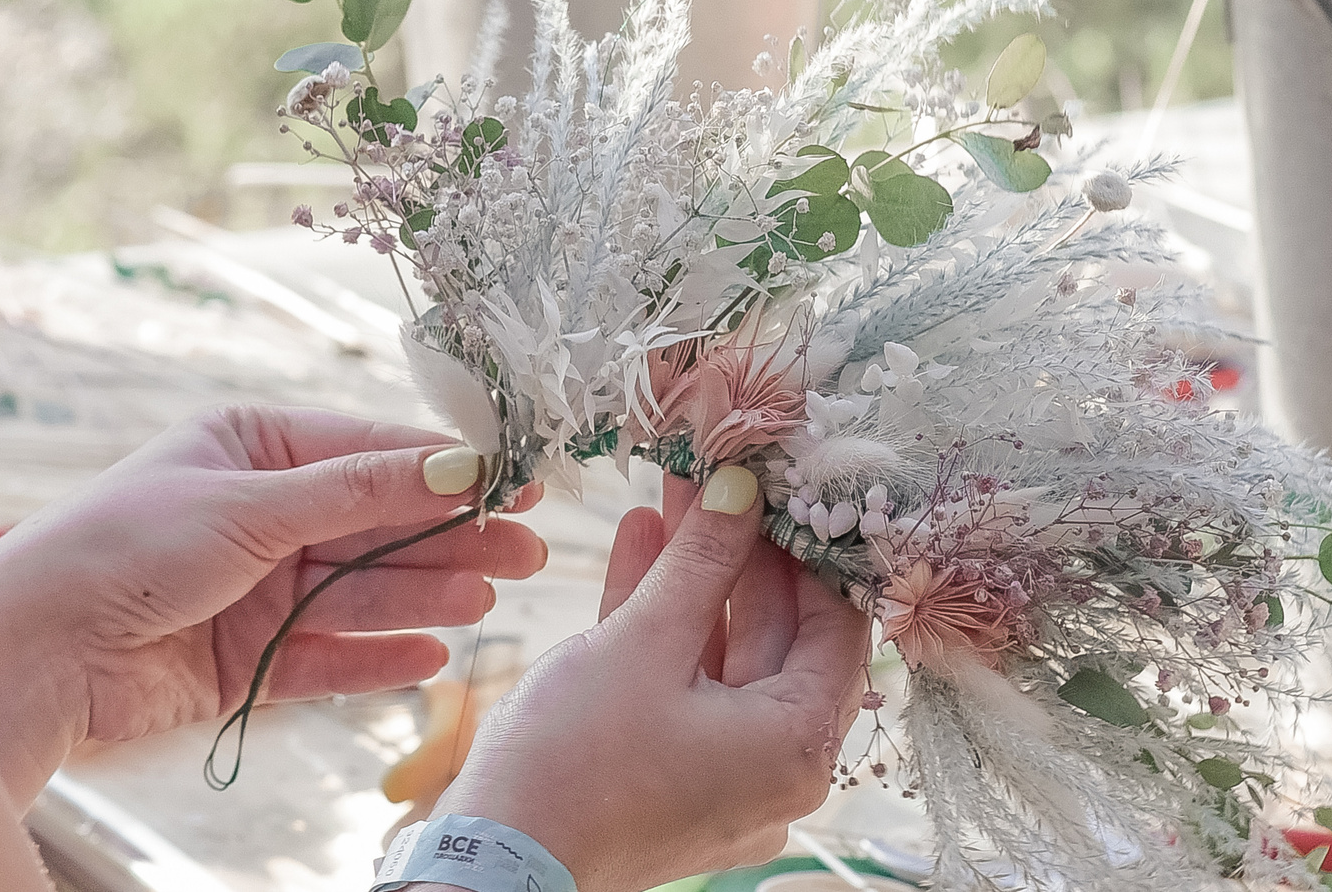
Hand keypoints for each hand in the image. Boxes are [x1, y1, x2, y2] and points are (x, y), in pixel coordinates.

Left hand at [0, 404, 544, 805]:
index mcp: (251, 446)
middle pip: (376, 525)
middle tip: (529, 551)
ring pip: (361, 591)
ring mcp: (254, 589)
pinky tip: (434, 657)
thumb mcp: (250, 502)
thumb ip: (358, 491)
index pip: (369, 452)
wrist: (36, 650)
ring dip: (426, 595)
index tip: (519, 479)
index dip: (446, 468)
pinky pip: (328, 657)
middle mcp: (258, 513)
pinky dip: (379, 658)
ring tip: (490, 602)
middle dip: (451, 537)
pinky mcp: (243, 660)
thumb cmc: (124, 546)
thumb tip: (455, 464)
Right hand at [437, 467, 869, 891]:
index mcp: (795, 746)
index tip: (782, 485)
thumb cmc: (575, 761)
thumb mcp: (644, 641)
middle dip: (739, 551)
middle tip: (717, 477)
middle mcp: (775, 771)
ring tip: (670, 495)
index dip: (810, 548)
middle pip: (777, 639)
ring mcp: (722, 778)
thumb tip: (741, 487)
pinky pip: (685, 687)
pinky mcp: (672, 777)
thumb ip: (701, 560)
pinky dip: (665, 625)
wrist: (493, 861)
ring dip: (694, 578)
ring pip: (723, 657)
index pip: (838, 627)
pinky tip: (638, 546)